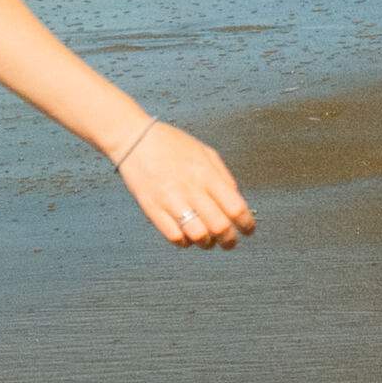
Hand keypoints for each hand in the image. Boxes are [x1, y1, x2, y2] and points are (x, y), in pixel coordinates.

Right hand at [116, 123, 256, 249]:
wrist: (134, 139)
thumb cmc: (172, 144)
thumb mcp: (205, 152)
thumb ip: (223, 177)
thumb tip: (236, 202)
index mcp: (206, 174)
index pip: (236, 207)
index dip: (247, 224)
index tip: (248, 229)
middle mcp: (191, 188)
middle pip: (220, 226)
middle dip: (229, 240)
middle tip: (229, 242)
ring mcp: (170, 200)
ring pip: (198, 236)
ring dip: (207, 243)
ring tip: (207, 239)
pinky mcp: (152, 209)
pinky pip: (174, 237)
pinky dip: (184, 242)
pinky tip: (186, 235)